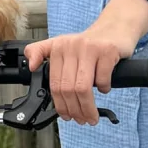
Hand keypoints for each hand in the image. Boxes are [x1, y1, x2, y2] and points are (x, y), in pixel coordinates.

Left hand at [23, 22, 138, 125]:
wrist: (115, 27)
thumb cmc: (90, 43)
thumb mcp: (62, 44)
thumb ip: (41, 52)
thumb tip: (31, 66)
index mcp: (58, 47)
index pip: (55, 84)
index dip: (60, 105)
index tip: (66, 116)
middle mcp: (71, 46)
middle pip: (68, 89)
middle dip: (75, 110)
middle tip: (82, 120)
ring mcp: (90, 48)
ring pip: (83, 88)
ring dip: (88, 107)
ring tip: (92, 116)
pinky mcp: (107, 50)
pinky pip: (102, 78)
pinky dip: (104, 88)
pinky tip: (105, 89)